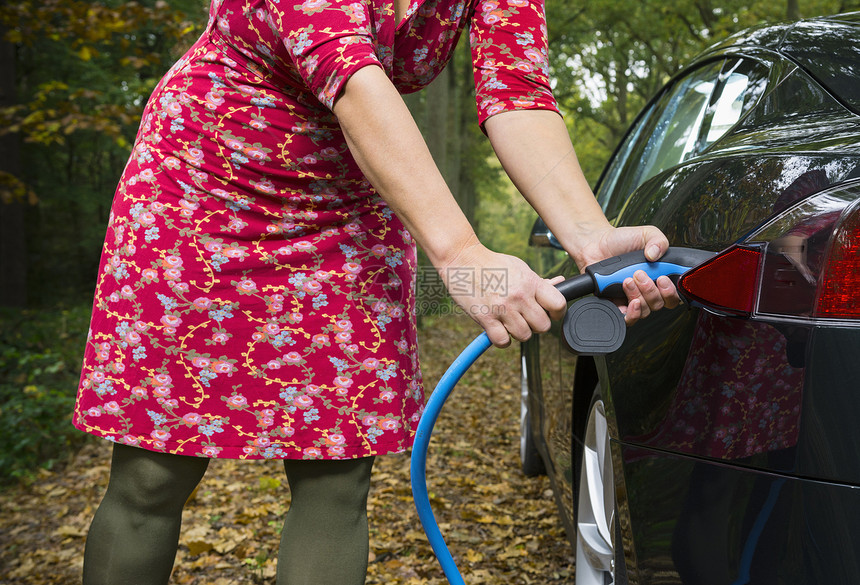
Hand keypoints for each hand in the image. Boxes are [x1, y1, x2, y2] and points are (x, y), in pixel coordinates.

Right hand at [439, 237, 565, 347]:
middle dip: (536, 325)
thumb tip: (560, 283)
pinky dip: (502, 339)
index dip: (557, 313)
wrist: (463, 259)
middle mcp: (519, 296)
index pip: (558, 304)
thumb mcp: (519, 267)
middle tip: (526, 318)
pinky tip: (498, 329)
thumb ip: (538, 281)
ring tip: (510, 322)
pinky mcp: (485, 318)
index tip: (550, 314)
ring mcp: (502, 308)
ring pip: (524, 336)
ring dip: (518, 332)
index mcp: (530, 282)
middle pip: (543, 326)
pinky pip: (503, 341)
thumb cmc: (492, 264)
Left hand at [571, 224, 680, 324]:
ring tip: (627, 279)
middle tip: (639, 274)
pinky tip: (628, 301)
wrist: (596, 244)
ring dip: (638, 296)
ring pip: (644, 311)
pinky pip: (627, 318)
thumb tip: (657, 254)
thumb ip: (659, 240)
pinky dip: (630, 313)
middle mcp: (647, 291)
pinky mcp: (616, 304)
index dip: (671, 292)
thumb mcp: (646, 234)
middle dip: (651, 290)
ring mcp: (631, 298)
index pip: (673, 295)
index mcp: (658, 278)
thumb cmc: (621, 241)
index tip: (663, 279)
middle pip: (658, 304)